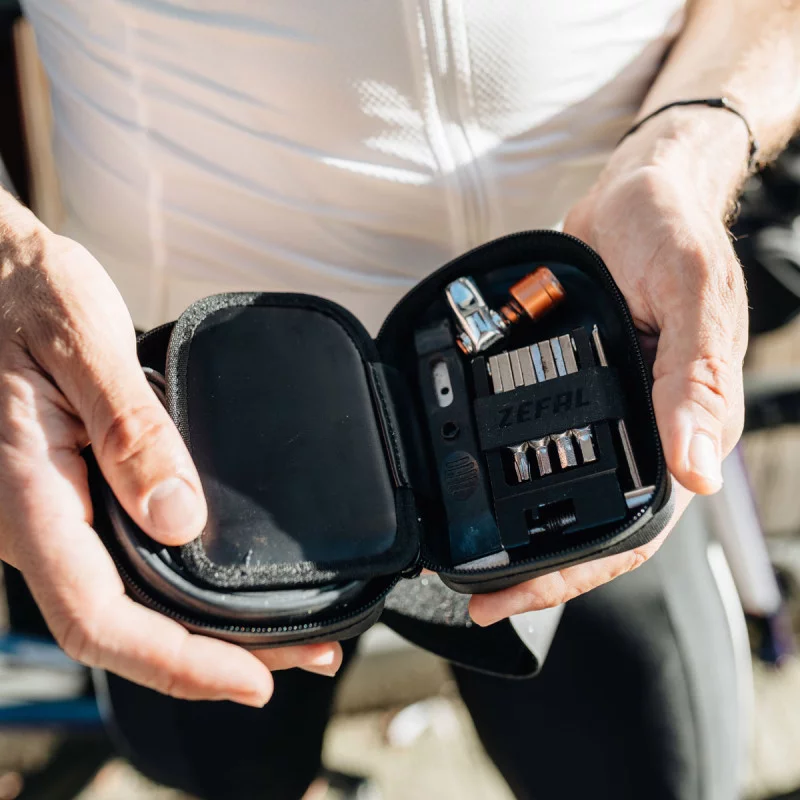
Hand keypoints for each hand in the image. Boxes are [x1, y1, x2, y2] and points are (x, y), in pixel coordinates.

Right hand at [0, 202, 341, 703]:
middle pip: (127, 626)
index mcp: (28, 496)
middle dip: (214, 658)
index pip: (98, 617)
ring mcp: (56, 516)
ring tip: (286, 634)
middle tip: (309, 655)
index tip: (256, 679)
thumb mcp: (80, 344)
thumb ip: (128, 429)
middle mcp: (39, 523)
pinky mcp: (77, 497)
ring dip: (206, 629)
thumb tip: (179, 518)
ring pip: (130, 601)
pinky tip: (226, 582)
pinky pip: (128, 564)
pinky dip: (185, 587)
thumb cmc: (24, 294)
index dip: (178, 662)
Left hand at [471, 110, 748, 624]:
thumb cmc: (671, 233)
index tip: (518, 596)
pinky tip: (476, 478)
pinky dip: (511, 465)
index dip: (580, 573)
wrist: (636, 189)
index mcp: (684, 422)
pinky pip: (543, 438)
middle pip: (592, 521)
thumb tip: (698, 469)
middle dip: (538, 568)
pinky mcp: (576, 382)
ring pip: (564, 487)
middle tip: (477, 593)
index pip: (638, 528)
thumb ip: (693, 377)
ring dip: (520, 526)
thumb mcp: (688, 292)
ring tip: (468, 551)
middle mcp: (644, 426)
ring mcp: (607, 408)